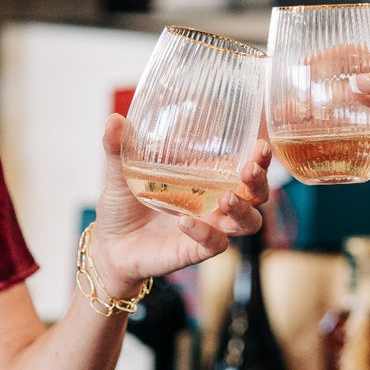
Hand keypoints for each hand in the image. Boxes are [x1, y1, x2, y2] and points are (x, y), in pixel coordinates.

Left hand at [90, 114, 270, 295]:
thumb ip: (118, 148)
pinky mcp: (195, 251)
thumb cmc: (123, 207)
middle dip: (259, 182)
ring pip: (248, 223)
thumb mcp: (120, 173)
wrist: (108, 246)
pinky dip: (203, 232)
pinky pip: (214, 244)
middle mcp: (215, 204)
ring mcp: (209, 228)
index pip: (245, 167)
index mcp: (207, 180)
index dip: (260, 158)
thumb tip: (114, 118)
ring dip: (243, 210)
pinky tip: (184, 222)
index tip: (260, 145)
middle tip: (249, 170)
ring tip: (226, 198)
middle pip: (257, 196)